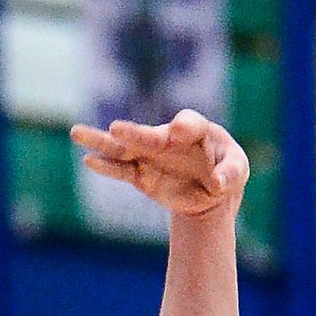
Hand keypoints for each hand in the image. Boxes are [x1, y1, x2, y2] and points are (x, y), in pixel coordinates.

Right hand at [71, 110, 248, 217]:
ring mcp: (151, 156)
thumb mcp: (239, 170)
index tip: (177, 130)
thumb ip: (231, 173)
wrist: (210, 192)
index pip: (189, 123)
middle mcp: (168, 138)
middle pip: (150, 135)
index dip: (183, 126)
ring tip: (76, 132)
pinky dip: (107, 167)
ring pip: (124, 148)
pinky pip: (122, 171)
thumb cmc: (226, 170)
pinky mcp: (141, 175)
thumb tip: (218, 184)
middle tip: (117, 129)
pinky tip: (90, 160)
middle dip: (135, 133)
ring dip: (102, 141)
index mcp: (197, 131)